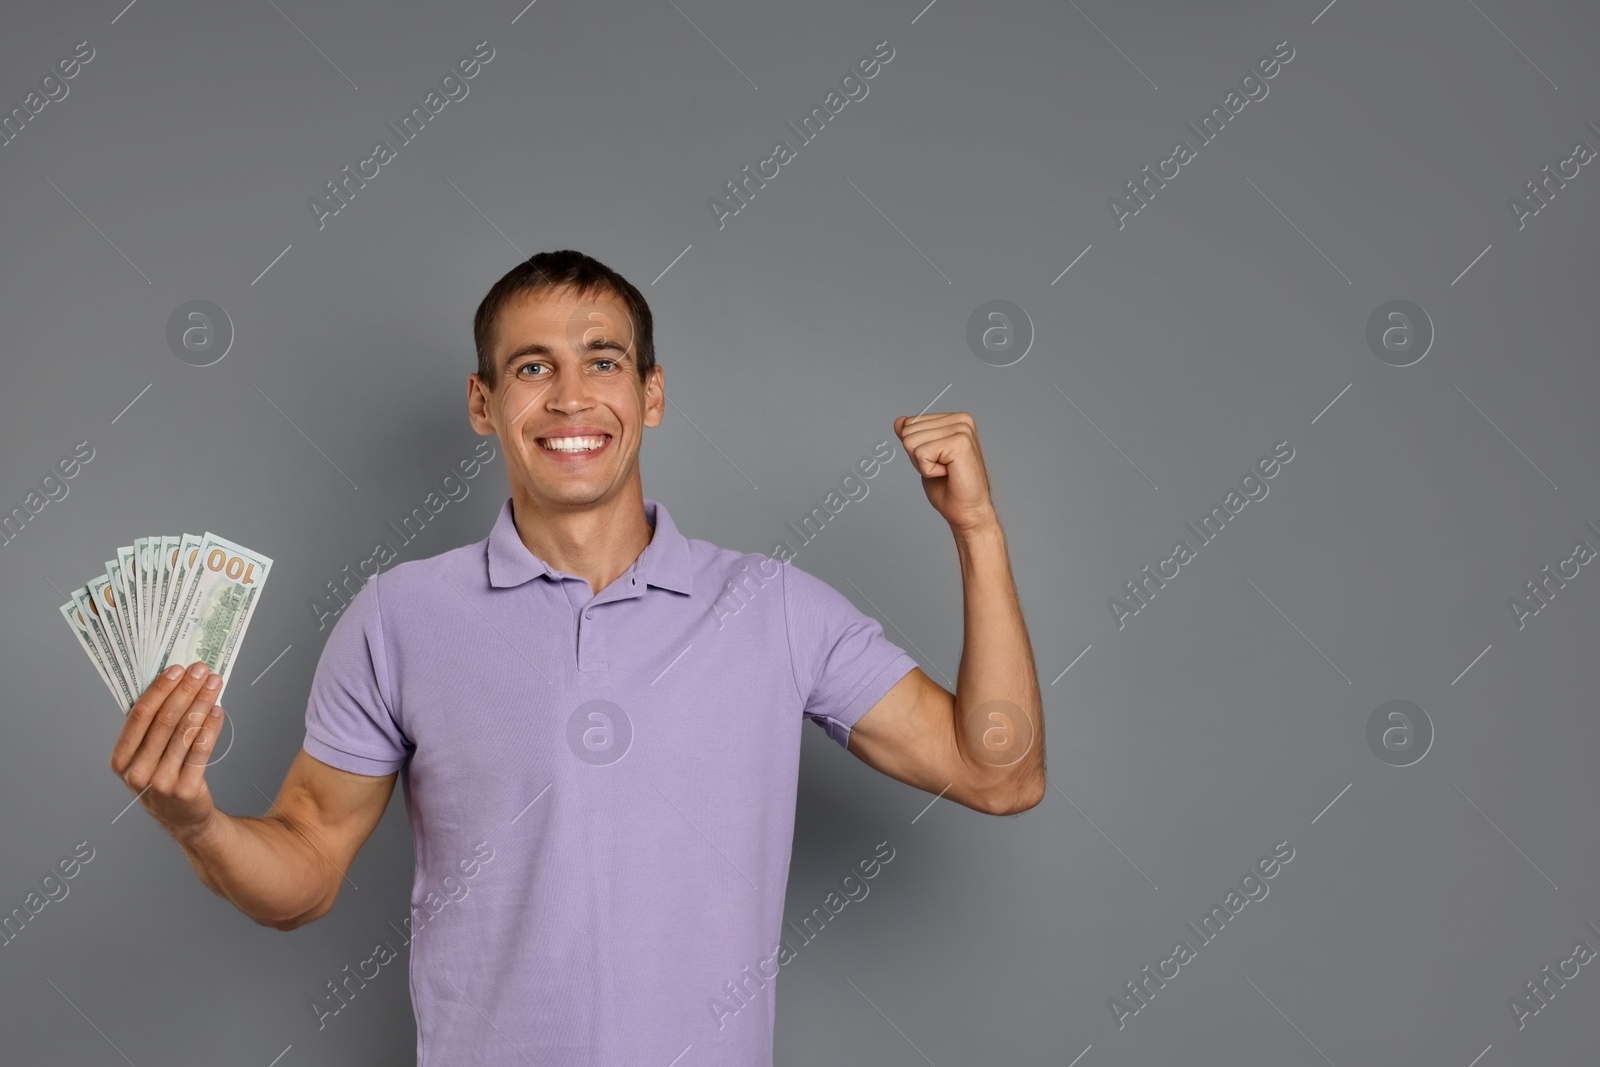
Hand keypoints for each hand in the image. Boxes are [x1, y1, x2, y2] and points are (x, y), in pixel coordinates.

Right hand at [109, 662, 227, 841]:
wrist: (183, 819)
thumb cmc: (163, 777)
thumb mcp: (146, 757)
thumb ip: (151, 728)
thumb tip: (174, 683)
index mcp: (121, 760)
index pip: (140, 715)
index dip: (160, 689)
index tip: (177, 669)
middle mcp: (137, 772)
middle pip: (164, 720)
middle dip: (185, 690)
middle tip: (201, 670)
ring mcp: (161, 783)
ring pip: (185, 732)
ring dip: (202, 703)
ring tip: (214, 684)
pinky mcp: (186, 790)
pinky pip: (201, 750)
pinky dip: (211, 727)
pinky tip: (218, 711)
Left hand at [893, 412, 997, 533]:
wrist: (967, 510)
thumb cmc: (950, 487)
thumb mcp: (924, 456)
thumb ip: (913, 436)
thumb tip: (899, 421)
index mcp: (955, 419)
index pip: (911, 422)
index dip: (915, 448)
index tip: (937, 461)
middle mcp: (961, 420)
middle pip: (909, 431)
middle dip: (917, 456)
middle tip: (941, 469)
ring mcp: (962, 430)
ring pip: (912, 441)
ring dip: (923, 464)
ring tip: (945, 471)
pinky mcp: (960, 443)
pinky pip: (921, 453)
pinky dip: (928, 470)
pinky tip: (947, 473)